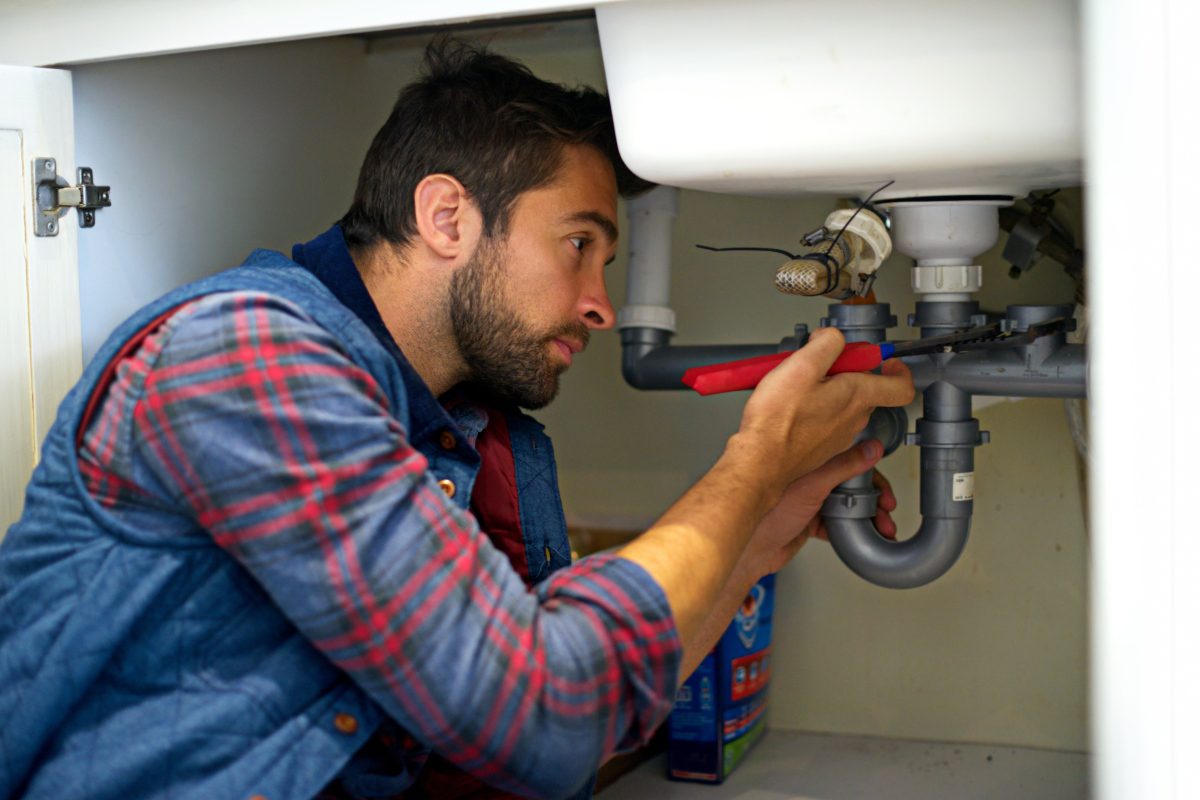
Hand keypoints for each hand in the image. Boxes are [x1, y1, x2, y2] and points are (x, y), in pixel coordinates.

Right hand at [731, 328, 914, 497]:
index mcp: (857, 396)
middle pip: (866, 389)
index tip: (887, 361)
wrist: (760, 461)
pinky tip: (791, 405)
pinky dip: (815, 408)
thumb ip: (827, 344)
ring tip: (799, 384)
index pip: (901, 387)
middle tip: (820, 363)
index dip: (899, 370)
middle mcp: (853, 419)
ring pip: (844, 404)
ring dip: (828, 389)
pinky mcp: (821, 446)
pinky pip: (827, 420)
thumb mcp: (802, 364)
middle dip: (847, 371)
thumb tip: (833, 338)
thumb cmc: (778, 421)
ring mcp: (838, 435)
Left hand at [741, 440, 899, 578]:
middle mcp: (808, 479)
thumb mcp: (812, 486)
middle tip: (888, 508)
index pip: (846, 458)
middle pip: (850, 483)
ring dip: (867, 516)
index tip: (884, 482)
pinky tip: (863, 534)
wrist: (751, 551)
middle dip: (874, 497)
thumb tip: (870, 448)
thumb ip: (843, 466)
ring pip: (847, 504)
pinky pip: (838, 522)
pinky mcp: (809, 522)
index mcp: (806, 462)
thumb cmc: (766, 515)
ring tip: (883, 527)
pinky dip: (853, 529)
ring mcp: (809, 501)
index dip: (869, 470)